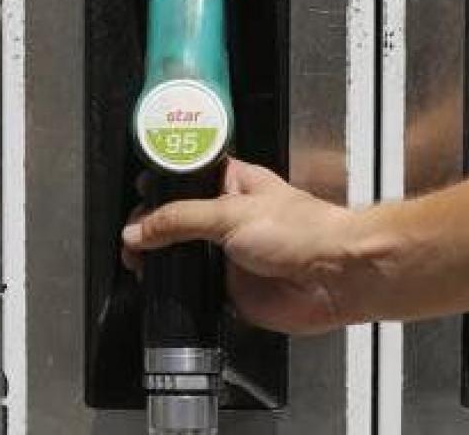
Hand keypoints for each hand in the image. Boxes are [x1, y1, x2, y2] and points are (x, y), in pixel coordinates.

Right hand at [122, 159, 365, 334]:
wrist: (337, 278)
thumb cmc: (305, 231)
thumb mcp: (230, 213)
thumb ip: (178, 220)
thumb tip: (138, 230)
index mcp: (232, 184)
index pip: (185, 178)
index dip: (159, 184)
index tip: (135, 194)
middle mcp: (228, 218)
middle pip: (177, 219)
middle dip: (150, 226)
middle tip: (132, 235)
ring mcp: (228, 255)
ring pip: (182, 256)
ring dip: (159, 259)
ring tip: (135, 260)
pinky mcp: (231, 289)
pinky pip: (194, 290)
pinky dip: (176, 291)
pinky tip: (158, 286)